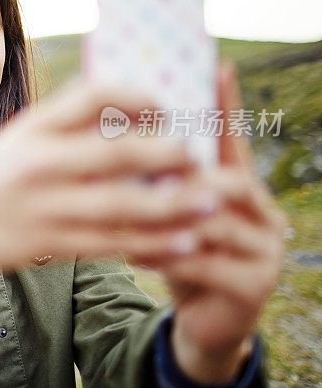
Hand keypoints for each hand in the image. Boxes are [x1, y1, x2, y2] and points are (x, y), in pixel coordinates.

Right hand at [0, 78, 211, 274]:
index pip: (95, 94)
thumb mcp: (18, 138)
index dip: (139, 97)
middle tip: (200, 159)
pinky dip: (151, 243)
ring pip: (124, 207)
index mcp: (33, 126)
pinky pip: (110, 245)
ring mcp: (43, 205)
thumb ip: (66, 126)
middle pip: (121, 153)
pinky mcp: (46, 244)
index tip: (166, 108)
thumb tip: (132, 117)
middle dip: (171, 156)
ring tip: (210, 204)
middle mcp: (39, 161)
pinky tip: (180, 242)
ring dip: (175, 206)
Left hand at [151, 61, 287, 382]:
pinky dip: (163, 256)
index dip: (227, 104)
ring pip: (212, 221)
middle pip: (227, 179)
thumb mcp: (169, 213)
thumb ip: (159, 180)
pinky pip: (204, 263)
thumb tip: (121, 135)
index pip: (236, 139)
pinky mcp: (255, 285)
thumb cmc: (179, 253)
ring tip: (121, 217)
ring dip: (162, 219)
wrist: (202, 321)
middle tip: (137, 173)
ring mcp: (266, 249)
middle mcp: (263, 212)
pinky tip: (133, 253)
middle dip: (180, 178)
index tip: (218, 66)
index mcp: (241, 187)